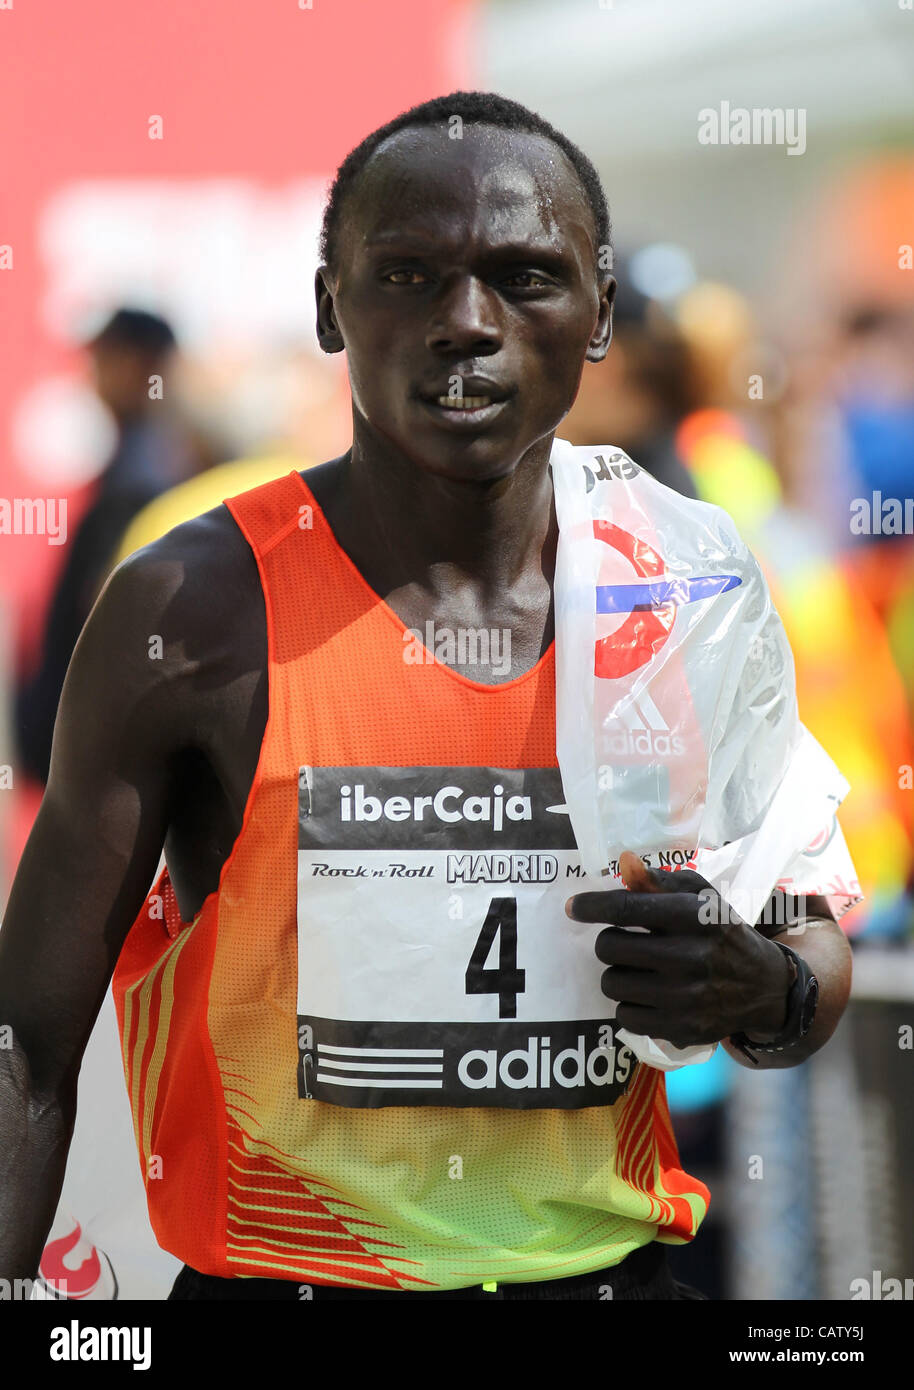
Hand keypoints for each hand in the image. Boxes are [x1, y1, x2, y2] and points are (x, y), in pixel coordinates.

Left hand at [565, 850, 793, 1047]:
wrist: (763, 986)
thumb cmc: (721, 933)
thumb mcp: (701, 898)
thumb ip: (661, 881)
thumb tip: (624, 866)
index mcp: (694, 917)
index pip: (626, 908)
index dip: (592, 907)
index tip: (573, 908)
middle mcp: (691, 957)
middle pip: (609, 948)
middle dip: (609, 943)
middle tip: (623, 943)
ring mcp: (687, 997)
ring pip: (612, 984)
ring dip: (617, 975)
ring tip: (638, 970)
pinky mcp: (682, 1029)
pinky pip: (625, 1017)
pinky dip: (629, 1005)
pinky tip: (647, 995)